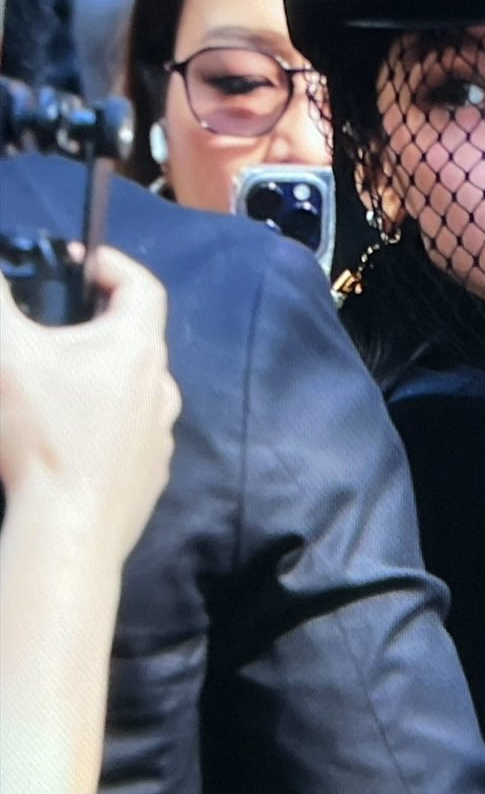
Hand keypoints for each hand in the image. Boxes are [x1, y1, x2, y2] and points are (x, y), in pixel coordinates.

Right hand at [0, 246, 180, 559]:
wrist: (68, 530)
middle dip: (94, 325)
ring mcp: (159, 435)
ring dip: (99, 377)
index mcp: (137, 348)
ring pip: (133, 389)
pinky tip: (64, 436)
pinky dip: (102, 423)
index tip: (75, 263)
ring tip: (53, 383)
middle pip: (134, 339)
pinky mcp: (149, 475)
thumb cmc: (41, 438)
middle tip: (51, 327)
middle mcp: (160, 388)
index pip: (141, 285)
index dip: (110, 264)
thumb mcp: (4, 354)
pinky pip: (128, 434)